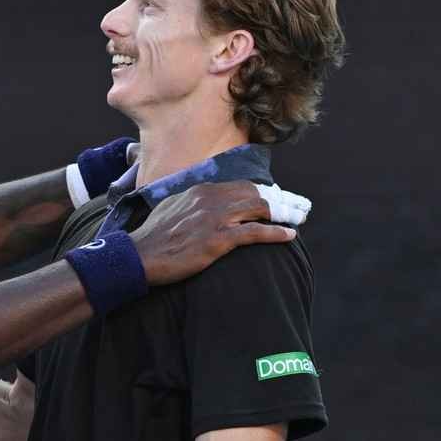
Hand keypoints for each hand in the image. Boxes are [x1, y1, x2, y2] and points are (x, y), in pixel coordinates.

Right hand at [130, 180, 294, 285]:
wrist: (140, 255)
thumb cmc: (154, 236)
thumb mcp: (172, 207)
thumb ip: (192, 202)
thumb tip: (203, 203)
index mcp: (201, 190)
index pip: (241, 185)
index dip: (264, 191)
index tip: (279, 197)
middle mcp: (211, 198)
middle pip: (256, 193)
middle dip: (282, 199)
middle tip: (299, 206)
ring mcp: (216, 218)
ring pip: (260, 208)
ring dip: (285, 212)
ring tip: (300, 217)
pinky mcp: (218, 239)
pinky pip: (255, 232)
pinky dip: (276, 232)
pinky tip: (290, 235)